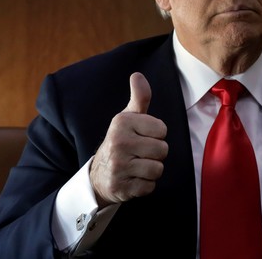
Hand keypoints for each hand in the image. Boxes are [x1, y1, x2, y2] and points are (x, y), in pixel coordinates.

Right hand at [90, 72, 168, 207]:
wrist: (99, 175)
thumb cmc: (121, 141)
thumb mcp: (128, 118)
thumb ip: (139, 98)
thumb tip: (137, 75)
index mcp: (122, 122)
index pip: (162, 129)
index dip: (156, 135)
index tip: (143, 137)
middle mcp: (118, 142)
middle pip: (162, 150)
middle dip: (156, 154)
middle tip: (140, 153)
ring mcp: (118, 166)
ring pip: (157, 169)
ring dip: (151, 170)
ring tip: (137, 166)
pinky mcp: (121, 187)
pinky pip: (149, 187)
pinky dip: (145, 185)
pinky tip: (133, 179)